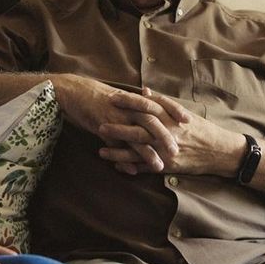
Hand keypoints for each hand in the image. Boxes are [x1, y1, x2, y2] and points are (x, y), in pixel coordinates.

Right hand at [54, 75, 179, 170]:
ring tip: (159, 166)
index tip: (188, 120)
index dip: (174, 110)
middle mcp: (128, 107)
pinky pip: (116, 146)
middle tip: (177, 151)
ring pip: (135, 135)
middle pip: (151, 121)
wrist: (75, 92)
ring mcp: (116, 118)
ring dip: (148, 152)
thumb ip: (137, 103)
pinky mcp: (103, 127)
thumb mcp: (122, 97)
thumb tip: (152, 103)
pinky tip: (132, 171)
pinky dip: (124, 159)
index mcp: (135, 99)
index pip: (159, 102)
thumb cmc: (101, 96)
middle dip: (165, 136)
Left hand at [97, 87, 242, 175]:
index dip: (128, 102)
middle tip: (99, 124)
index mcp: (171, 117)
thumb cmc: (200, 129)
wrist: (220, 151)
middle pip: (138, 129)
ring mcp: (167, 151)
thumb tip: (144, 90)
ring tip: (101, 151)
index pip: (146, 106)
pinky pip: (146, 167)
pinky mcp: (168, 166)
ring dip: (118, 152)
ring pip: (139, 151)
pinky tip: (116, 167)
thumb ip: (161, 102)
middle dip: (118, 127)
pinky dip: (131, 168)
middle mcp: (167, 134)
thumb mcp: (182, 112)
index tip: (112, 98)